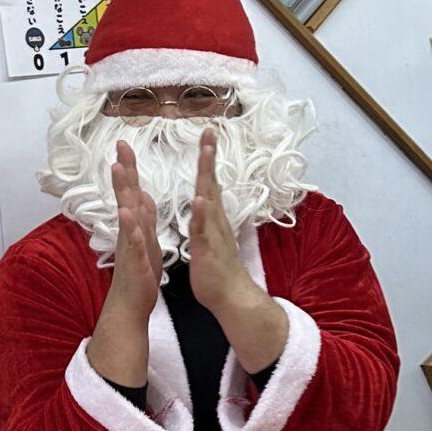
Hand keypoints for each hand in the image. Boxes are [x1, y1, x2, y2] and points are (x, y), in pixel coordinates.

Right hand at [88, 141, 161, 387]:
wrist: (130, 307)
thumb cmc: (138, 275)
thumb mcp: (145, 241)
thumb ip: (144, 218)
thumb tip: (142, 195)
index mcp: (135, 226)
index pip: (132, 192)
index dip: (129, 169)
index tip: (125, 145)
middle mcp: (129, 232)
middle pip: (125, 195)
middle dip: (123, 170)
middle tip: (119, 145)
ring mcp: (129, 245)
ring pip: (126, 214)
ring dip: (122, 191)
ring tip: (118, 169)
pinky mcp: (134, 261)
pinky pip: (132, 242)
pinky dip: (130, 227)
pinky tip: (127, 213)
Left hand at [187, 130, 289, 370]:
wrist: (231, 299)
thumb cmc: (218, 271)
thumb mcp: (210, 238)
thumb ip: (207, 219)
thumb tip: (207, 201)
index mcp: (212, 217)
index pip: (209, 182)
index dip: (207, 159)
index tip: (205, 134)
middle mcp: (216, 220)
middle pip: (212, 183)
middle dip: (209, 157)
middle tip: (209, 131)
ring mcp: (213, 233)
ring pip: (209, 200)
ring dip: (206, 177)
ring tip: (204, 154)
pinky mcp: (208, 249)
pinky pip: (203, 229)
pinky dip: (202, 214)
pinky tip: (200, 199)